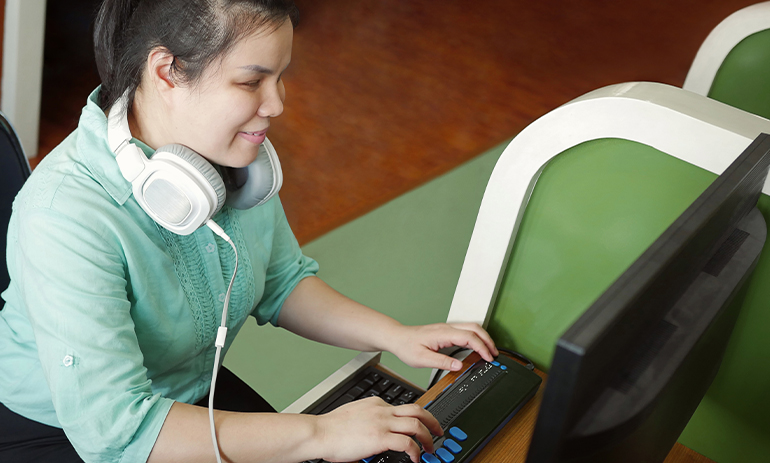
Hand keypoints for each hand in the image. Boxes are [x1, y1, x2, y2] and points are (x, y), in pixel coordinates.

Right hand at [315, 397, 441, 462]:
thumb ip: (367, 420)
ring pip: (416, 424)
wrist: (319, 432)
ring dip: (428, 437)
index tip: (419, 427)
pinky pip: (407, 442)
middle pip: (417, 410)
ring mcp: (382, 422)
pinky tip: (416, 458)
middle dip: (432, 421)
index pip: (402, 407)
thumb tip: (374, 433)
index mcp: (375, 403)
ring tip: (430, 448)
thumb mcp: (353, 416)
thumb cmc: (330, 429)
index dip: (415, 418)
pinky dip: (416, 450)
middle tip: (438, 431)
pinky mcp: (380, 437)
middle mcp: (382, 410)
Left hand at [388, 323, 498, 370]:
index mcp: (443, 333)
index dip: (482, 347)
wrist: (397, 338)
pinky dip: (476, 337)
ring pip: (471, 327)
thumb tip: (459, 365)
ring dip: (483, 338)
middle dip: (488, 340)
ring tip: (489, 351)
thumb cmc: (407, 347)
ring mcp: (447, 328)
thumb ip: (441, 362)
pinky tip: (477, 347)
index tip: (488, 358)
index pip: (469, 337)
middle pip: (475, 328)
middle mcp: (447, 328)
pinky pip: (466, 330)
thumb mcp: (422, 359)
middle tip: (495, 354)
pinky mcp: (446, 331)